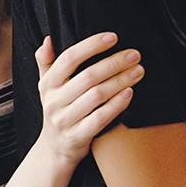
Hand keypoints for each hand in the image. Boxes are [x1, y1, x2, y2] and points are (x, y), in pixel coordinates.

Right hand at [35, 33, 142, 164]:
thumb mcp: (47, 86)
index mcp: (47, 84)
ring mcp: (65, 120)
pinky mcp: (77, 137)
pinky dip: (116, 105)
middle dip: (114, 63)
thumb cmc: (58, 110)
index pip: (69, 58)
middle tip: (135, 55)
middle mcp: (53, 101)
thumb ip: (46, 62)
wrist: (54, 150)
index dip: (91, 46)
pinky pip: (100, 118)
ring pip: (97, 96)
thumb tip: (47, 39)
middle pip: (88, 77)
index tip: (113, 37)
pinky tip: (130, 93)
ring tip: (138, 71)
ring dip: (120, 81)